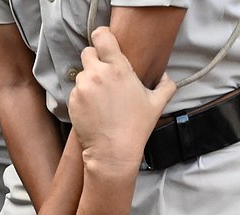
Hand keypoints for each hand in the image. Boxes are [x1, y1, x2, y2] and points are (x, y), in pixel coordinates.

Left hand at [70, 27, 176, 175]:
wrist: (113, 152)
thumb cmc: (135, 129)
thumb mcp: (156, 106)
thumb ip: (165, 86)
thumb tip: (167, 77)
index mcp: (117, 68)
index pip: (101, 36)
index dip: (102, 38)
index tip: (105, 45)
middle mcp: (97, 73)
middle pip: (88, 52)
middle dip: (95, 61)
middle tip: (105, 78)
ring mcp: (83, 87)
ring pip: (82, 73)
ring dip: (89, 81)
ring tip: (102, 100)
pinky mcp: (73, 100)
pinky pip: (76, 91)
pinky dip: (83, 97)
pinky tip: (94, 110)